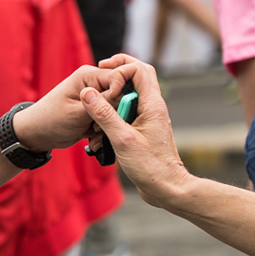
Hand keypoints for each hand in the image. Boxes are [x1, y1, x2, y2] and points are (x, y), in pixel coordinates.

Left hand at [12, 59, 141, 151]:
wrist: (36, 135)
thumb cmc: (51, 120)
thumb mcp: (78, 113)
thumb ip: (103, 104)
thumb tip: (127, 95)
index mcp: (89, 75)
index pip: (120, 76)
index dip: (123, 95)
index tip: (114, 112)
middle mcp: (95, 83)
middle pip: (122, 94)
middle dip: (114, 114)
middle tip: (99, 126)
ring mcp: (96, 98)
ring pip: (116, 110)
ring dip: (108, 125)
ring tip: (93, 134)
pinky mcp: (95, 112)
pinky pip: (109, 120)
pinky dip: (103, 131)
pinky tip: (92, 139)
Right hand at [79, 54, 193, 208]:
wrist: (166, 187)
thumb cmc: (150, 166)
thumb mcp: (122, 139)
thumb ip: (104, 115)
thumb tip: (88, 93)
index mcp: (153, 105)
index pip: (139, 70)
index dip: (120, 67)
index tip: (102, 77)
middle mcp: (153, 107)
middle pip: (137, 77)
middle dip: (117, 73)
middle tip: (98, 75)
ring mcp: (149, 118)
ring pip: (130, 95)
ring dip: (112, 98)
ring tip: (96, 107)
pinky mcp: (144, 129)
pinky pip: (128, 112)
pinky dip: (114, 114)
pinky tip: (102, 129)